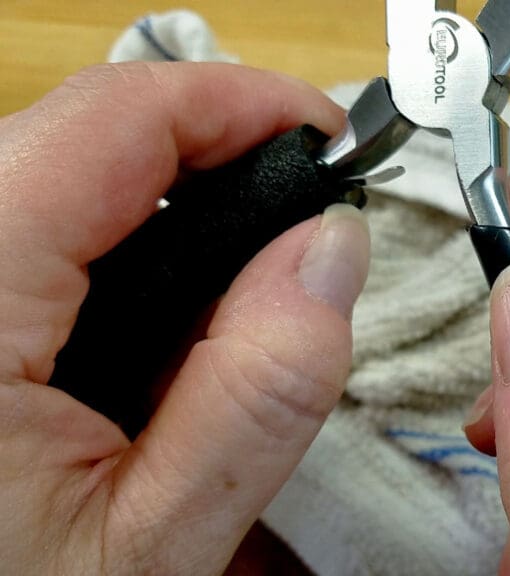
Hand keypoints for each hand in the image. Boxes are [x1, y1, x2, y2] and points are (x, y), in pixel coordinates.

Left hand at [0, 63, 368, 573]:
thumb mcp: (149, 545)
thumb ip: (256, 393)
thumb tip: (332, 249)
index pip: (114, 121)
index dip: (241, 104)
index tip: (331, 139)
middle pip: (87, 137)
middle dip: (219, 164)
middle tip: (307, 231)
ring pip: (62, 178)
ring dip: (172, 215)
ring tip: (240, 302)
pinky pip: (34, 228)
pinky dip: (120, 252)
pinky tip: (160, 328)